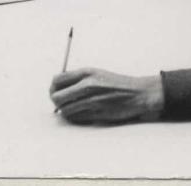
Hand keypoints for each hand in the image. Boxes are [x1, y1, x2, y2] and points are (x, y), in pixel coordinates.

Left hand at [49, 68, 164, 123]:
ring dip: (66, 111)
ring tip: (73, 108)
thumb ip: (77, 78)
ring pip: (65, 110)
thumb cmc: (116, 83)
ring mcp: (92, 101)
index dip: (53, 87)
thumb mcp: (96, 73)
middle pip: (57, 97)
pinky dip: (75, 117)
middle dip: (56, 101)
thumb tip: (58, 86)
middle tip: (60, 103)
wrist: (137, 93)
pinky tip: (81, 113)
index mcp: (86, 73)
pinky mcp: (96, 114)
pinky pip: (76, 118)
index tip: (55, 91)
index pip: (57, 80)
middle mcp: (87, 86)